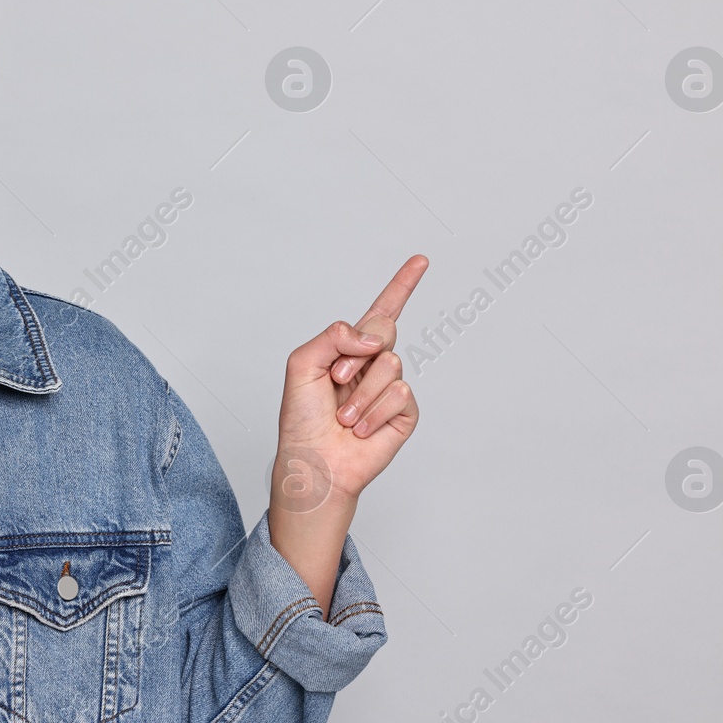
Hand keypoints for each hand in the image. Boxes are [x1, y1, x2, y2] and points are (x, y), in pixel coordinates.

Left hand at [267, 255, 427, 614]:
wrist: (314, 462)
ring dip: (360, 393)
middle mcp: (374, 363)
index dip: (402, 284)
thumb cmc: (302, 418)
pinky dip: (374, 412)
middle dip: (355, 352)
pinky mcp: (405, 412)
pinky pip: (399, 393)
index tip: (420, 260)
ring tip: (344, 416)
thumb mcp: (302, 364)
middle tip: (336, 380)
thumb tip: (373, 338)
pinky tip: (361, 429)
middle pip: (384, 328)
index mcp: (350, 348)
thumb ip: (333, 336)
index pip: (382, 310)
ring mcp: (392, 387)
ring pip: (390, 364)